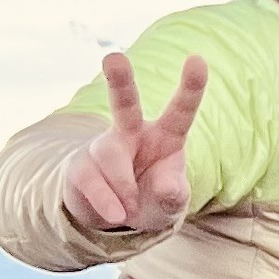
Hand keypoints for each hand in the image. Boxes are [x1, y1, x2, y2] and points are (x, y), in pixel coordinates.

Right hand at [60, 51, 206, 236]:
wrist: (117, 220)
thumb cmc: (153, 199)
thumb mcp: (170, 204)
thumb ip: (173, 196)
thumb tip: (166, 187)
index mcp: (166, 136)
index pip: (180, 110)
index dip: (190, 87)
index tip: (197, 59)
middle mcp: (133, 132)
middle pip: (125, 102)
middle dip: (119, 80)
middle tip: (113, 58)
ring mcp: (104, 146)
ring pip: (109, 155)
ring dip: (124, 187)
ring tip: (129, 210)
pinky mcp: (81, 165)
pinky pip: (90, 178)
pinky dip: (105, 201)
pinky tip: (116, 214)